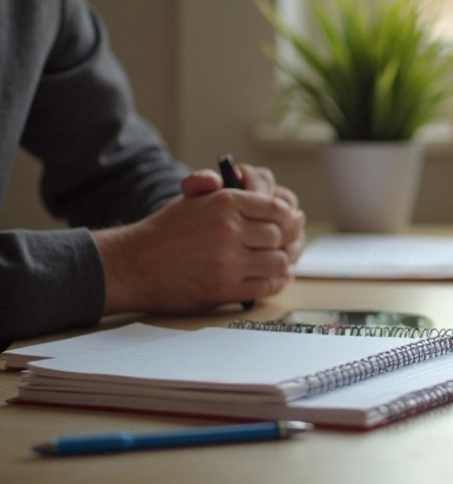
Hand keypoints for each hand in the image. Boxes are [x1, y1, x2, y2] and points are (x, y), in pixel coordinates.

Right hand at [94, 163, 305, 313]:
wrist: (132, 264)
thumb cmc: (166, 231)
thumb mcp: (195, 199)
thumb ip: (232, 195)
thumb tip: (274, 202)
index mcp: (224, 202)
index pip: (277, 208)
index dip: (287, 218)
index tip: (289, 224)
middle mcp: (228, 229)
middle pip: (279, 235)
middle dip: (283, 241)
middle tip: (283, 245)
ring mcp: (227, 261)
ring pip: (278, 261)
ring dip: (279, 263)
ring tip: (276, 262)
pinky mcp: (223, 288)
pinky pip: (266, 286)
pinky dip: (273, 283)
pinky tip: (271, 278)